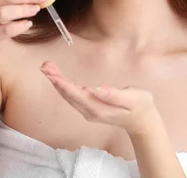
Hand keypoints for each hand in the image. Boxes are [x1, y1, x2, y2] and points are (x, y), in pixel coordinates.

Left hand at [40, 61, 159, 136]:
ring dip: (57, 82)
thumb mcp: (133, 99)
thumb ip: (114, 95)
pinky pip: (73, 96)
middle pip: (68, 95)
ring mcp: (89, 111)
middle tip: (44, 66)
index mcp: (99, 109)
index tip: (51, 73)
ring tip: (47, 68)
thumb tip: (96, 89)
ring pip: (68, 96)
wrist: (143, 121)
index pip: (76, 95)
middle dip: (55, 80)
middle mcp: (90, 112)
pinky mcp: (90, 107)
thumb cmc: (140, 106)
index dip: (62, 84)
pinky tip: (58, 78)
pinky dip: (64, 85)